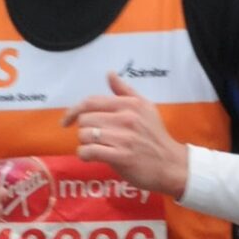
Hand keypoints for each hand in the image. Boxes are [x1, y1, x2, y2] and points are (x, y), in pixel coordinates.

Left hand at [64, 74, 186, 197]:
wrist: (171, 165)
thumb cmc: (155, 137)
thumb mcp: (145, 108)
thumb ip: (125, 91)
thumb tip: (109, 74)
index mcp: (130, 104)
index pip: (91, 101)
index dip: (73, 111)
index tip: (67, 121)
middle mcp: (126, 118)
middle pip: (85, 119)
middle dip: (84, 130)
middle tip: (94, 139)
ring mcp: (124, 138)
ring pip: (85, 135)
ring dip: (85, 144)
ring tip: (96, 148)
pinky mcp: (121, 156)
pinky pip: (89, 151)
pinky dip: (84, 155)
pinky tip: (91, 157)